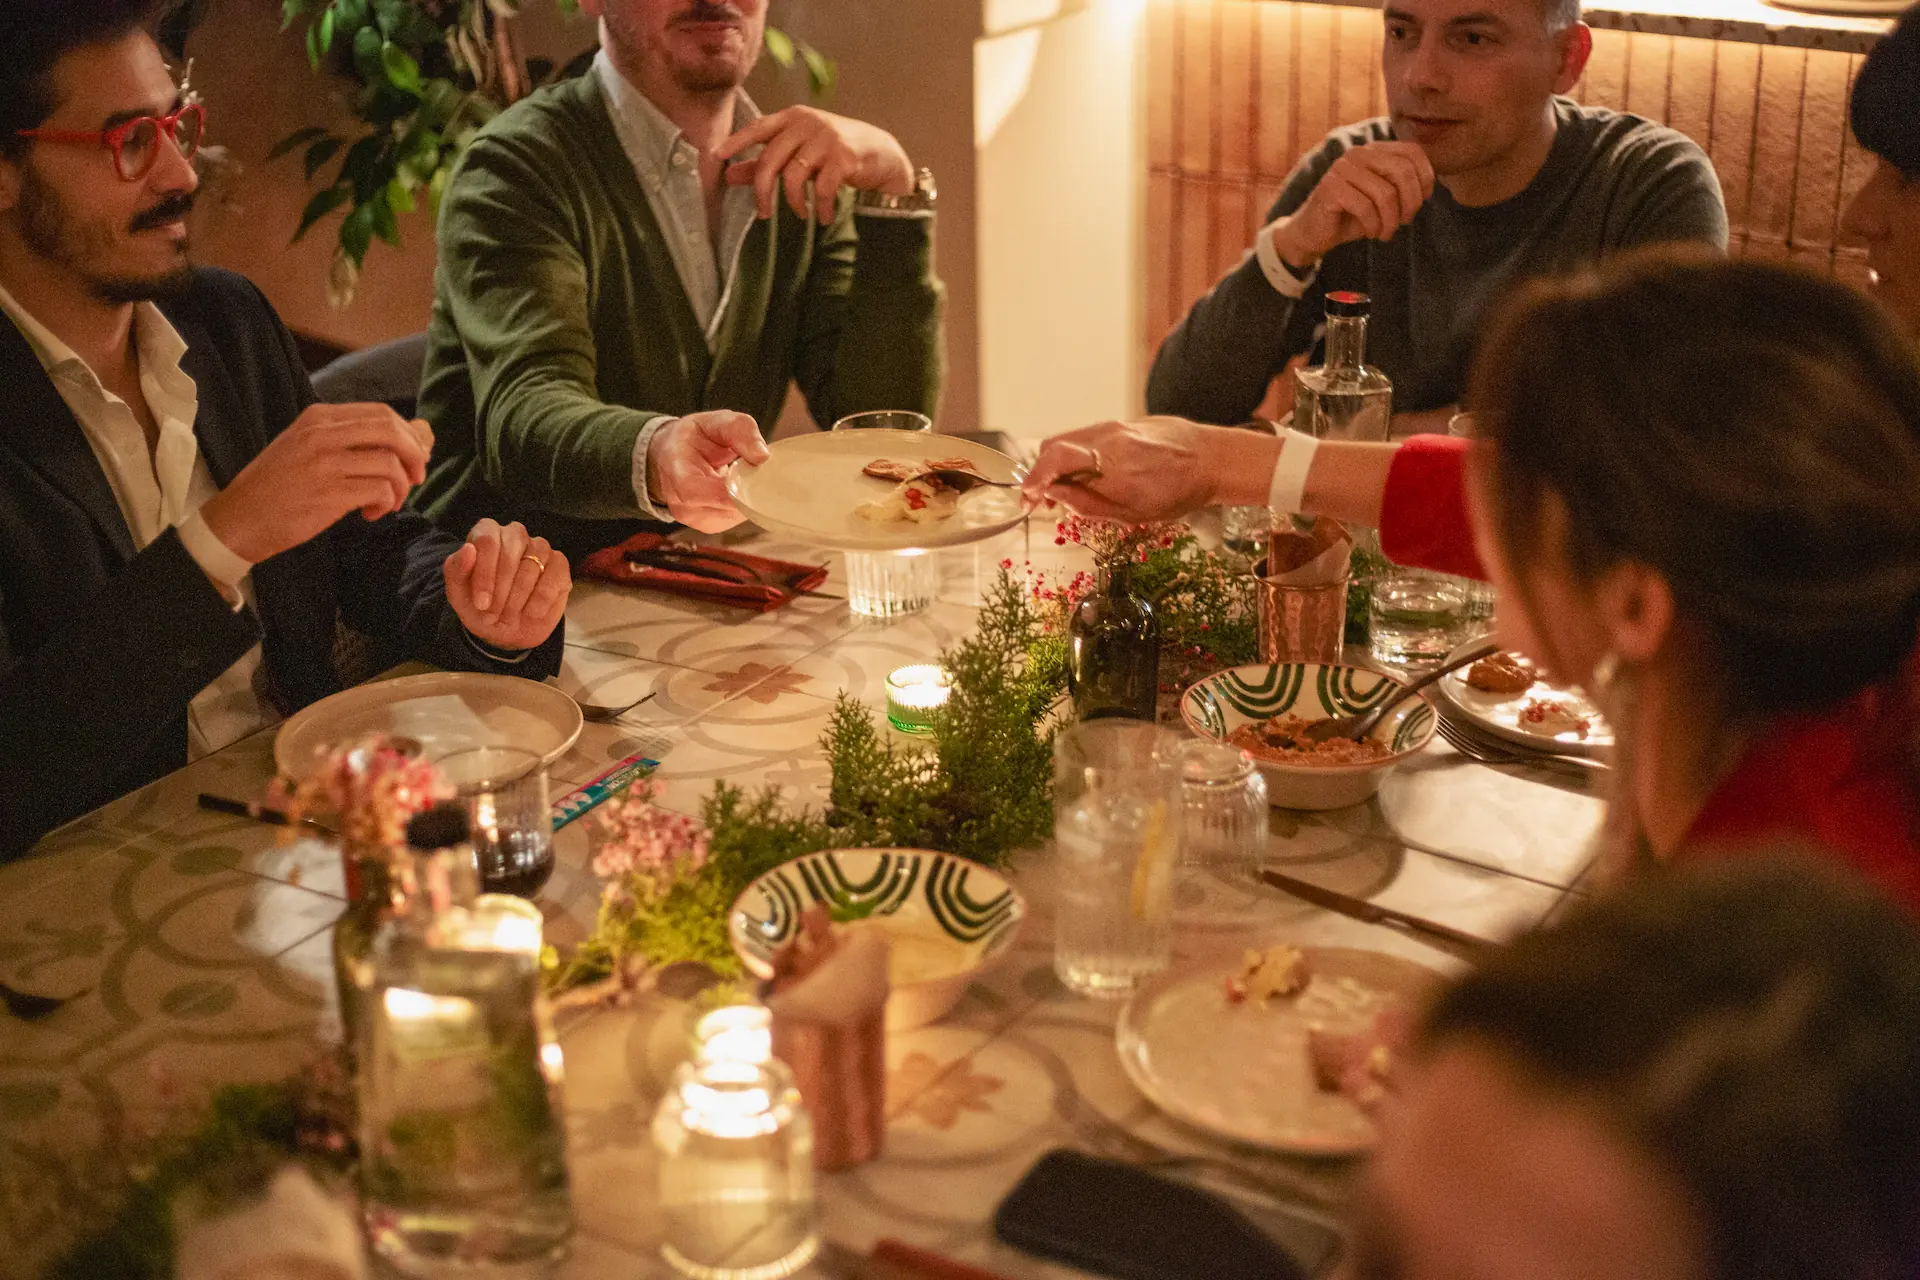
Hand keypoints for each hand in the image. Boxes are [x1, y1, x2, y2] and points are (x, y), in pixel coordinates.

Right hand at [199, 404, 433, 564]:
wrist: (240, 518)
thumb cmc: (282, 485)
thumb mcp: (315, 449)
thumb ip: (363, 438)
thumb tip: (424, 431)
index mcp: (319, 417)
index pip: (382, 413)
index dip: (409, 435)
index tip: (416, 457)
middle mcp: (321, 434)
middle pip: (391, 430)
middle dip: (415, 455)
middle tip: (416, 478)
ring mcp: (324, 463)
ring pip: (390, 463)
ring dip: (401, 488)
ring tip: (388, 503)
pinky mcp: (328, 493)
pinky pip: (380, 491)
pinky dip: (386, 504)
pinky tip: (371, 513)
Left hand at [443, 519, 570, 650]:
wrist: (505, 631)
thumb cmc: (480, 608)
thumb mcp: (458, 594)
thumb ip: (456, 570)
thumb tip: (468, 549)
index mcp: (487, 534)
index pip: (487, 540)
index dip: (484, 573)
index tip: (481, 603)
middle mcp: (515, 535)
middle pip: (511, 548)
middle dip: (502, 587)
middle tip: (493, 614)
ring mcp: (540, 548)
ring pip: (534, 563)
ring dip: (519, 596)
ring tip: (509, 616)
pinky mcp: (560, 565)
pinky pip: (555, 575)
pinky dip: (542, 598)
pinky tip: (531, 612)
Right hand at [646, 410, 768, 532]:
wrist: (675, 453)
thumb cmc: (696, 437)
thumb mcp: (717, 421)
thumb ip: (740, 431)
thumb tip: (762, 456)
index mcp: (675, 468)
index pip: (693, 490)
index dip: (724, 493)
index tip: (754, 483)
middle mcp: (678, 499)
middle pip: (718, 508)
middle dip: (747, 493)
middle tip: (763, 475)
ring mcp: (692, 517)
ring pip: (730, 516)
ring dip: (747, 499)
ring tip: (747, 478)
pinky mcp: (707, 525)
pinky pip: (733, 520)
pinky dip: (744, 506)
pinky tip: (741, 489)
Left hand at [713, 106, 912, 223]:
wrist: (881, 154)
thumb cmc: (834, 153)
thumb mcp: (799, 154)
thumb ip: (765, 162)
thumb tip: (729, 174)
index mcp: (793, 118)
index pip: (758, 128)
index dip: (737, 142)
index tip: (716, 155)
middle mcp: (807, 123)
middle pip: (771, 159)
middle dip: (763, 191)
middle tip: (763, 213)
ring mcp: (826, 138)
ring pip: (794, 176)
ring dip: (793, 202)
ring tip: (800, 214)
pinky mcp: (844, 157)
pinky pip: (822, 189)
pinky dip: (820, 208)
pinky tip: (821, 216)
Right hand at [1022, 418, 1242, 523]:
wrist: (1211, 459)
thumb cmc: (1178, 492)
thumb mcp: (1131, 513)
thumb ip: (1088, 504)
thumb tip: (1054, 496)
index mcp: (1110, 463)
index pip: (1054, 459)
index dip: (1034, 478)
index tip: (1028, 498)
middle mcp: (1108, 437)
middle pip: (1053, 447)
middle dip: (1040, 473)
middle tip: (1042, 500)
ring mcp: (1114, 426)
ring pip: (1068, 440)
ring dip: (1057, 465)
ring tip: (1065, 490)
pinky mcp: (1120, 423)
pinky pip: (1086, 438)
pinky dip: (1076, 456)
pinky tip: (1086, 476)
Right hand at [1269, 141, 1435, 266]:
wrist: (1314, 233)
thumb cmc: (1352, 216)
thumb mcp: (1383, 197)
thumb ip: (1402, 185)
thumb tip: (1428, 188)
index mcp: (1374, 150)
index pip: (1412, 152)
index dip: (1425, 177)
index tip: (1422, 201)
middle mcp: (1358, 153)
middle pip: (1402, 172)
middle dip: (1410, 203)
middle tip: (1405, 222)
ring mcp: (1342, 168)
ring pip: (1385, 194)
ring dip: (1391, 221)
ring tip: (1386, 232)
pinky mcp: (1330, 187)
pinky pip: (1365, 207)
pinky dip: (1374, 226)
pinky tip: (1372, 233)